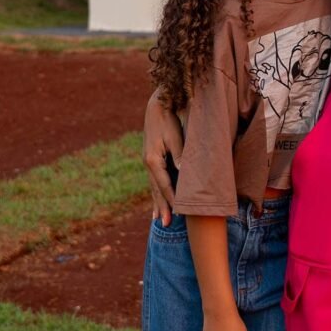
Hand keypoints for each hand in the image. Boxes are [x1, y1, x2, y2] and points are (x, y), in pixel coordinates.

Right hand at [143, 90, 182, 225]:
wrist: (157, 107)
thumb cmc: (168, 120)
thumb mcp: (175, 136)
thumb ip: (179, 155)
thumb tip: (183, 171)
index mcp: (153, 160)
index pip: (164, 185)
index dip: (172, 199)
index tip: (179, 213)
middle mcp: (148, 164)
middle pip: (156, 190)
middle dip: (162, 207)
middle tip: (166, 224)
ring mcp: (148, 162)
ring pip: (154, 188)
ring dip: (157, 204)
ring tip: (160, 220)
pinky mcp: (152, 160)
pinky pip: (154, 181)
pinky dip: (156, 194)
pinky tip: (156, 203)